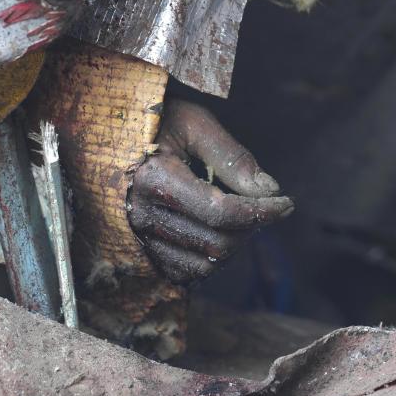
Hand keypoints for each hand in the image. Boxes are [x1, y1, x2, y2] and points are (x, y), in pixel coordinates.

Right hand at [128, 99, 293, 283]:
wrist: (109, 134)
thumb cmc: (155, 122)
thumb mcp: (194, 123)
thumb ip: (231, 156)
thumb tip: (269, 190)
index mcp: (154, 179)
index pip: (221, 213)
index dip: (262, 212)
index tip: (286, 202)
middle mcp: (143, 215)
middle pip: (218, 243)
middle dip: (252, 227)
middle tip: (264, 204)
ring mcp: (140, 238)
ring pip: (206, 265)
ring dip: (234, 245)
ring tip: (240, 216)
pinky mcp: (142, 251)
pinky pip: (186, 273)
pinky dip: (210, 259)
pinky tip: (217, 231)